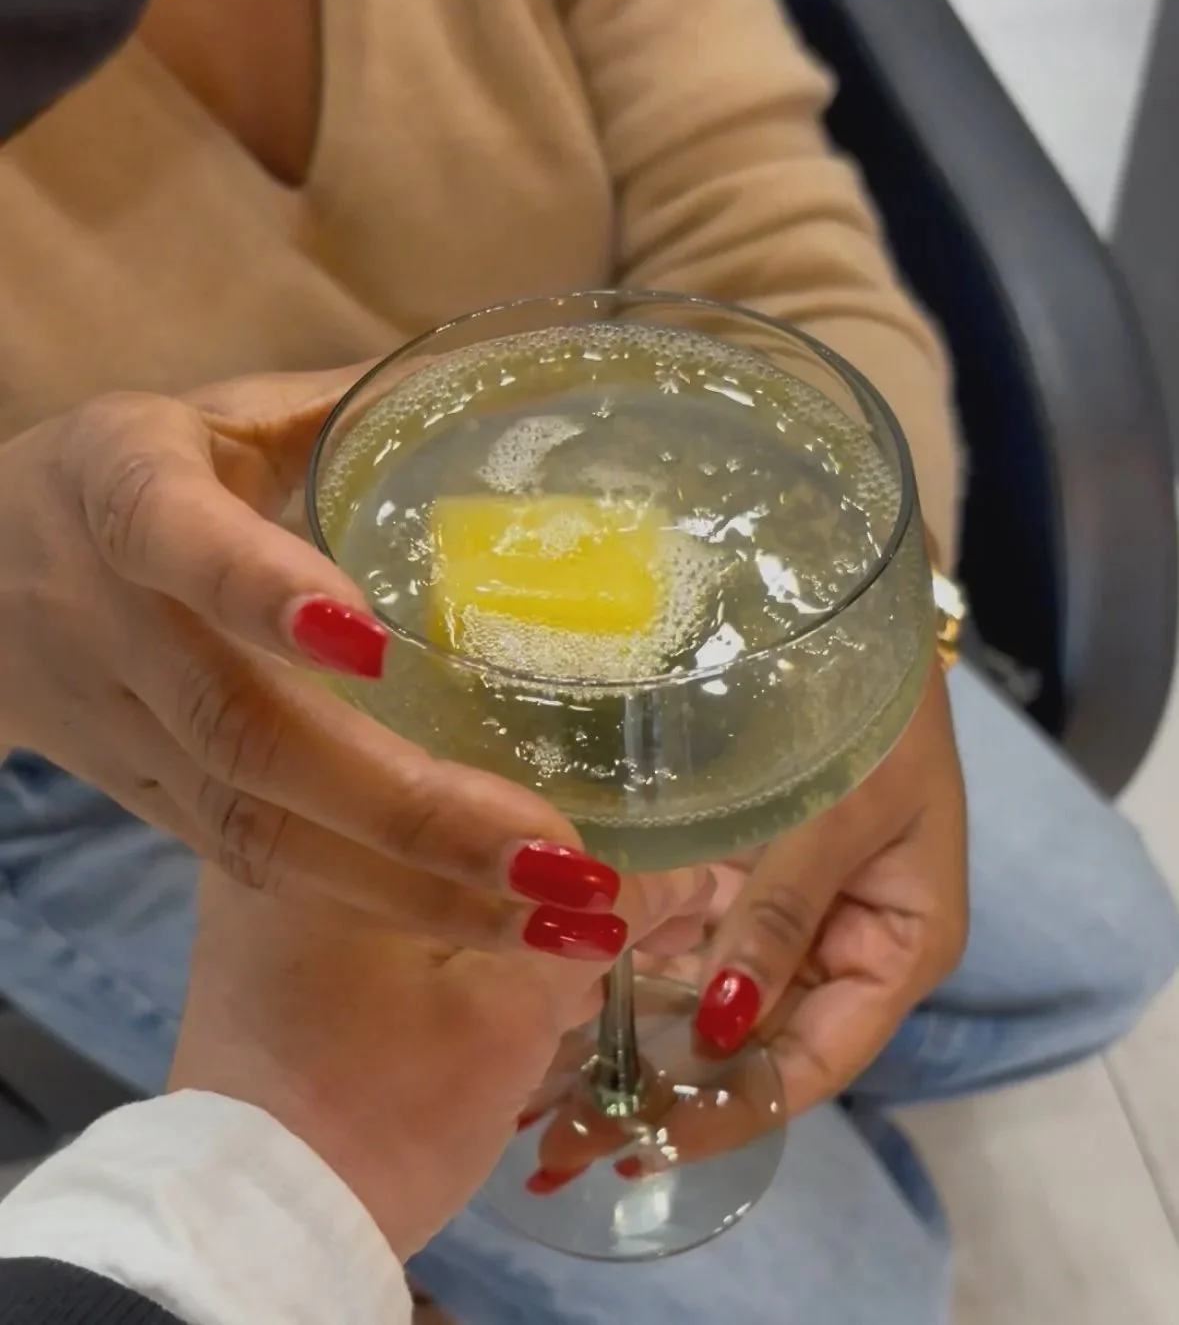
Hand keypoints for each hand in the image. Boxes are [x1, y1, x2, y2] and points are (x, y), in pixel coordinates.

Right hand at [0, 372, 626, 957]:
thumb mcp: (206, 416)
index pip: (180, 543)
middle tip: (557, 855)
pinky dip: (382, 907)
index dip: (261, 590)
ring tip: (561, 920)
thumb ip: (331, 408)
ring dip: (418, 888)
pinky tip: (496, 927)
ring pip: (262, 831)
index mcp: (122, 496)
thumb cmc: (118, 478)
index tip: (370, 640)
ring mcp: (129, 736)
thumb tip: (489, 378)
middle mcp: (117, 628)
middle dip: (410, 807)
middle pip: (249, 734)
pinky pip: (265, 867)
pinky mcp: (154, 806)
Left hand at [168, 862, 713, 1258]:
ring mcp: (272, 887)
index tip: (668, 882)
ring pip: (426, 865)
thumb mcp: (510, 1014)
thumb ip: (601, 927)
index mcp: (321, 821)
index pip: (488, 800)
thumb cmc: (385, 1110)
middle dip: (556, 873)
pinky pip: (389, 901)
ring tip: (605, 947)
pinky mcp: (279, 941)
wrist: (260, 1230)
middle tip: (650, 911)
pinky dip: (457, 924)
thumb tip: (699, 875)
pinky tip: (528, 960)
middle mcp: (280, 830)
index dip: (585, 851)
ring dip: (513, 901)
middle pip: (456, 825)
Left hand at [524, 666, 967, 1176]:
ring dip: (640, 1050)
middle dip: (669, 1098)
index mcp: (893, 952)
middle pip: (755, 1049)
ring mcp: (790, 919)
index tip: (647, 1144)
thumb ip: (780, 916)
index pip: (811, 1063)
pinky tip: (567, 1005)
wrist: (853, 624)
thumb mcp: (840, 814)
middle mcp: (841, 952)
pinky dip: (637, 978)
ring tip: (548, 1101)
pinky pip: (690, 944)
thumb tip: (718, 1029)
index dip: (733, 1111)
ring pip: (714, 1008)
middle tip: (568, 1145)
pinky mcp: (746, 882)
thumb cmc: (876, 715)